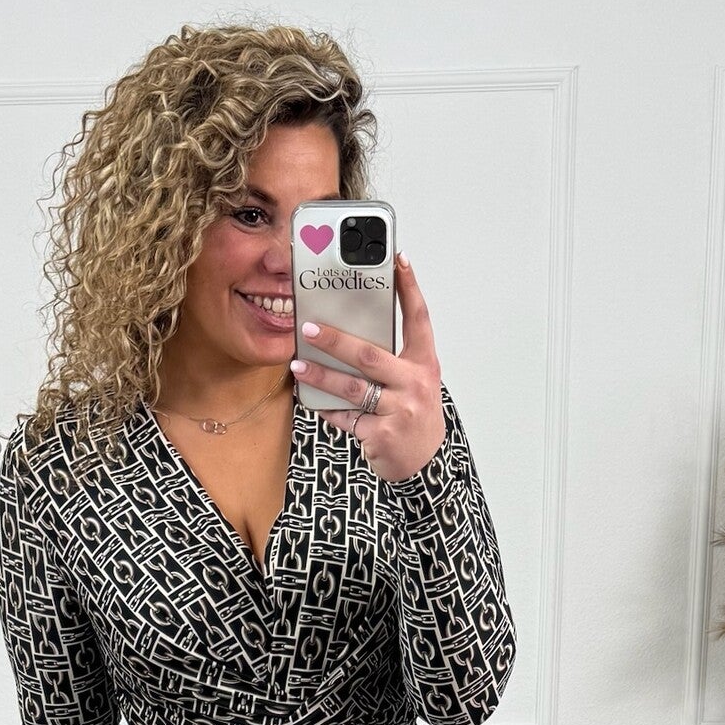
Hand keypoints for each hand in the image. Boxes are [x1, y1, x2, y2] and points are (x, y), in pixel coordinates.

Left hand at [289, 253, 444, 481]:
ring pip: (353, 388)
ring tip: (298, 366)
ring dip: (321, 376)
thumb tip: (352, 332)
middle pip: (370, 355)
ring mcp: (399, 411)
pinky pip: (346, 418)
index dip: (410, 289)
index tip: (398, 260)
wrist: (426, 464)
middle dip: (335, 341)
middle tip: (308, 328)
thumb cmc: (414, 415)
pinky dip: (326, 408)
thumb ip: (393, 359)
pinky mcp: (382, 435)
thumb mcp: (414, 382)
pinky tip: (309, 398)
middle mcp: (414, 384)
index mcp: (424, 364)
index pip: (418, 319)